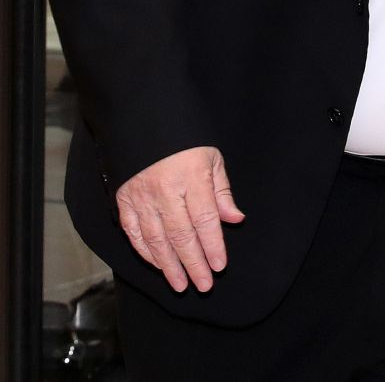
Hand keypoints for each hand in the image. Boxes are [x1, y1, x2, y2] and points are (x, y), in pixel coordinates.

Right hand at [116, 146, 244, 292]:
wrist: (143, 124)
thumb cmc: (185, 142)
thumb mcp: (211, 158)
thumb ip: (221, 192)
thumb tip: (235, 219)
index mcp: (191, 176)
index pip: (204, 219)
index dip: (213, 245)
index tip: (220, 266)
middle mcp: (165, 190)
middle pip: (181, 235)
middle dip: (194, 264)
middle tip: (204, 285)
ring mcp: (142, 196)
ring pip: (157, 239)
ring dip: (169, 266)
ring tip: (181, 284)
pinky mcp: (124, 200)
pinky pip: (134, 233)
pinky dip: (146, 253)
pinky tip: (158, 265)